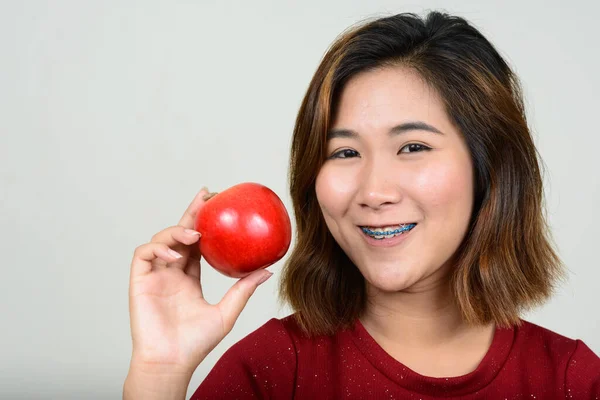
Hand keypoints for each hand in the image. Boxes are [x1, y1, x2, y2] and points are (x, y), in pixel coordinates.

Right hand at [127, 187, 272, 373]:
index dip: (205, 222)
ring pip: (161, 239)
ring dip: (177, 231)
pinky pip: (144, 254)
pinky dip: (159, 248)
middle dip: (191, 213)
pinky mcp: (139, 281)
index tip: (219, 204)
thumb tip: (267, 270)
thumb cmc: (196, 343)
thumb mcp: (227, 312)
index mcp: (188, 277)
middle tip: (207, 196)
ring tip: (195, 235)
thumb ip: (244, 289)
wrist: (172, 362)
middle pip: (180, 234)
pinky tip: (176, 255)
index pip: (197, 243)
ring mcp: (155, 275)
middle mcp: (171, 272)